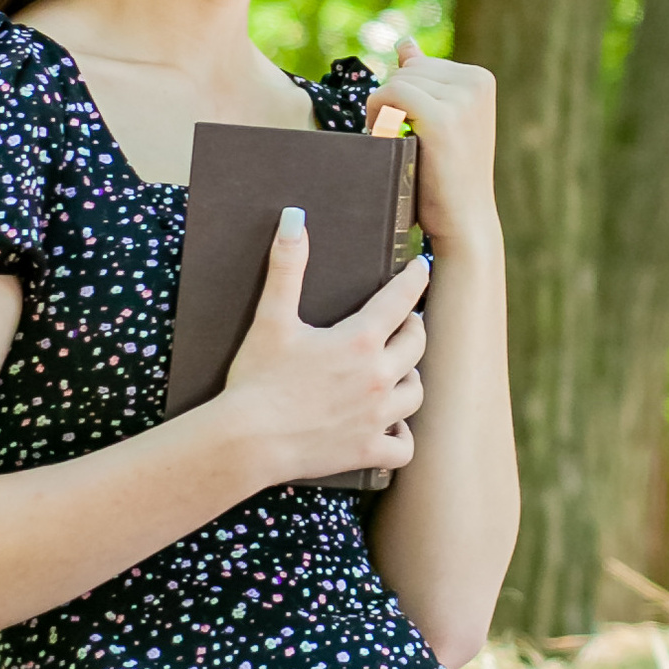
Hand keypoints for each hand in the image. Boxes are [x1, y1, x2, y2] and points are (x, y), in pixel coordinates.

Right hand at [219, 211, 428, 480]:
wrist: (247, 442)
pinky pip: (404, 445)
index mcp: (360, 340)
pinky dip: (401, 435)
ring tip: (398, 371)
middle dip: (413, 328)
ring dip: (410, 377)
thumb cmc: (257, 380)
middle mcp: (378, 377)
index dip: (415, 279)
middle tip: (404, 323)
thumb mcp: (271, 319)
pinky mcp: (368, 449)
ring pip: (416, 392)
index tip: (420, 268)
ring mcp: (376, 416)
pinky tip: (391, 426)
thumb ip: (286, 267)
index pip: (402, 299)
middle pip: (417, 343)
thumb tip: (293, 218)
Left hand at [364, 33, 498, 254]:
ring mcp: (463, 99)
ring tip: (398, 142)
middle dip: (393, 102)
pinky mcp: (443, 118)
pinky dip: (378, 113)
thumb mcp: (440, 119)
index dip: (404, 96)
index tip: (411, 129)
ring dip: (384, 110)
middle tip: (401, 138)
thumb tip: (405, 44)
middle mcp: (477, 83)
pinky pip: (392, 93)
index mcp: (480, 78)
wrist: (463, 221)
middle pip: (407, 70)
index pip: (418, 65)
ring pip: (397, 81)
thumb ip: (425, 79)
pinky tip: (384, 136)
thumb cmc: (446, 175)